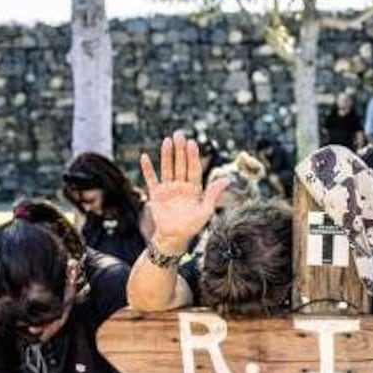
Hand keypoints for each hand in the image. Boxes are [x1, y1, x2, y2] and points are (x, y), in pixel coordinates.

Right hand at [139, 132, 229, 253]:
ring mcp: (168, 189)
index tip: (192, 142)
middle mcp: (181, 186)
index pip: (194, 168)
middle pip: (181, 165)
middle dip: (180, 150)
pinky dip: (147, 169)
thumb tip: (228, 179)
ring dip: (166, 155)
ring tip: (167, 141)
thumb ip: (213, 194)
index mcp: (194, 189)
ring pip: (167, 168)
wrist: (173, 238)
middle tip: (179, 134)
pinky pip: (151, 179)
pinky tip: (144, 157)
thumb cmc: (191, 227)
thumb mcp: (205, 211)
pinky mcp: (156, 195)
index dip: (193, 156)